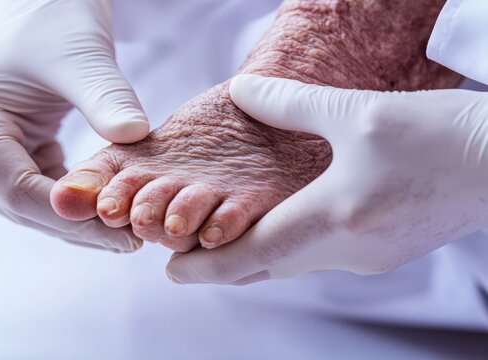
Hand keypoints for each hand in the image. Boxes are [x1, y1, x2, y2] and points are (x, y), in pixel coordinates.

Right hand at [0, 0, 148, 250]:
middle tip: (134, 239)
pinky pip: (45, 190)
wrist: (42, 4)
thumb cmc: (53, 18)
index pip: (18, 191)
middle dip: (80, 225)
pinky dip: (77, 201)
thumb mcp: (81, 55)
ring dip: (81, 220)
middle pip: (25, 207)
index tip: (123, 232)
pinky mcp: (10, 155)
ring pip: (36, 206)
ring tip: (128, 231)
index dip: (73, 218)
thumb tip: (135, 137)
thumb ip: (106, 97)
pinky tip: (111, 207)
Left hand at [166, 74, 487, 283]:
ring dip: (255, 253)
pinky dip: (289, 246)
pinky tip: (284, 223)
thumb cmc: (441, 138)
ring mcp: (366, 257)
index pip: (249, 257)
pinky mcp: (382, 252)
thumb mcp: (357, 112)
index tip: (170, 271)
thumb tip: (243, 92)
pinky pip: (319, 256)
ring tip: (225, 233)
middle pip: (265, 267)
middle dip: (222, 262)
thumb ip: (289, 103)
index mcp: (332, 219)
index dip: (204, 268)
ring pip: (291, 263)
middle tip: (187, 250)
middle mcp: (346, 250)